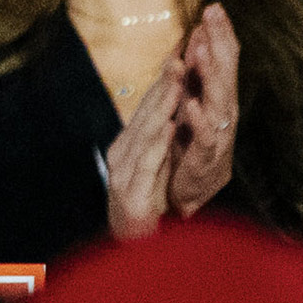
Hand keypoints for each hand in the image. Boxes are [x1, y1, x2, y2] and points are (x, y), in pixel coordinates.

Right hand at [103, 44, 185, 240]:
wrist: (128, 250)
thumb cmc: (142, 210)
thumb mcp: (149, 171)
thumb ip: (153, 143)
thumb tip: (165, 113)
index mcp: (128, 147)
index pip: (147, 108)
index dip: (164, 79)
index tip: (180, 52)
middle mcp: (122, 155)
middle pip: (144, 113)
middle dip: (163, 82)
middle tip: (179, 53)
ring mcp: (124, 173)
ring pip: (144, 131)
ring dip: (160, 104)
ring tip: (176, 80)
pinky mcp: (131, 193)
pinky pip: (147, 162)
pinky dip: (157, 141)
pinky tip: (168, 125)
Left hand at [166, 4, 239, 218]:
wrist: (183, 193)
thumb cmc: (187, 145)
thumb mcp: (190, 102)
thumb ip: (195, 72)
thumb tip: (196, 34)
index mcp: (218, 99)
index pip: (223, 61)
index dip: (220, 35)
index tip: (212, 7)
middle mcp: (224, 114)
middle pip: (225, 73)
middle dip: (220, 43)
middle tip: (213, 14)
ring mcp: (218, 137)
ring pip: (219, 102)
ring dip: (211, 76)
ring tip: (202, 51)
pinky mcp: (206, 159)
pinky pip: (204, 138)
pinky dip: (200, 121)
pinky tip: (193, 105)